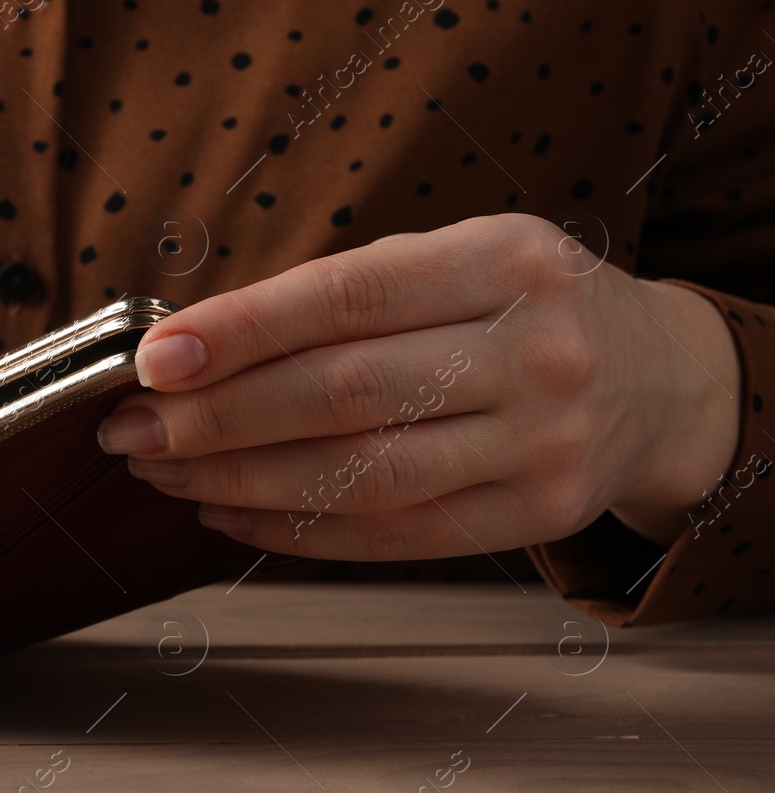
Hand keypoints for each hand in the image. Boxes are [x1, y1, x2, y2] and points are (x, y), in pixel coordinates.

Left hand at [98, 214, 740, 557]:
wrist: (660, 378)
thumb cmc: (523, 307)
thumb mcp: (458, 259)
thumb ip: (347, 295)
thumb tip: (200, 344)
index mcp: (504, 262)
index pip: (348, 297)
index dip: (241, 331)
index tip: (154, 358)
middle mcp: (532, 354)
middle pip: (342, 395)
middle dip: (216, 418)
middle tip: (132, 428)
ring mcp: (540, 443)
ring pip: (359, 475)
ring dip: (238, 479)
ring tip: (162, 470)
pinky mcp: (535, 514)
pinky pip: (392, 533)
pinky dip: (295, 530)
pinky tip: (228, 512)